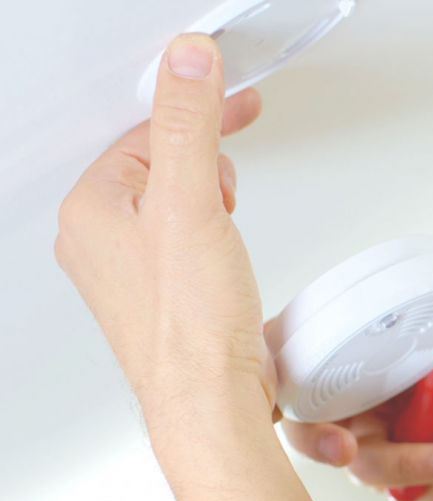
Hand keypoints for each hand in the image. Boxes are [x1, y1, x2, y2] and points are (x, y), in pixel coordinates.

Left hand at [54, 34, 272, 425]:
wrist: (210, 399)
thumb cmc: (189, 324)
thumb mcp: (193, 202)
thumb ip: (189, 123)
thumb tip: (187, 61)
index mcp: (90, 210)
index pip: (145, 132)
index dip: (196, 113)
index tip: (236, 102)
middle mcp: (98, 240)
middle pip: (158, 164)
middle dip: (204, 164)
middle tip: (226, 185)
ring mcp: (128, 271)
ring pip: (172, 204)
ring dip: (210, 201)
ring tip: (227, 226)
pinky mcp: (161, 294)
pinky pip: (183, 241)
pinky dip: (212, 236)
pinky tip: (227, 257)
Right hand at [280, 244, 432, 500]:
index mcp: (373, 342)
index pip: (306, 339)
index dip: (275, 352)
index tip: (279, 367)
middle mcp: (358, 385)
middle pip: (297, 404)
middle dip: (312, 430)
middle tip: (342, 444)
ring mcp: (366, 430)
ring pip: (335, 448)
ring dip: (387, 458)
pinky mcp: (380, 470)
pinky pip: (371, 476)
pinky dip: (411, 469)